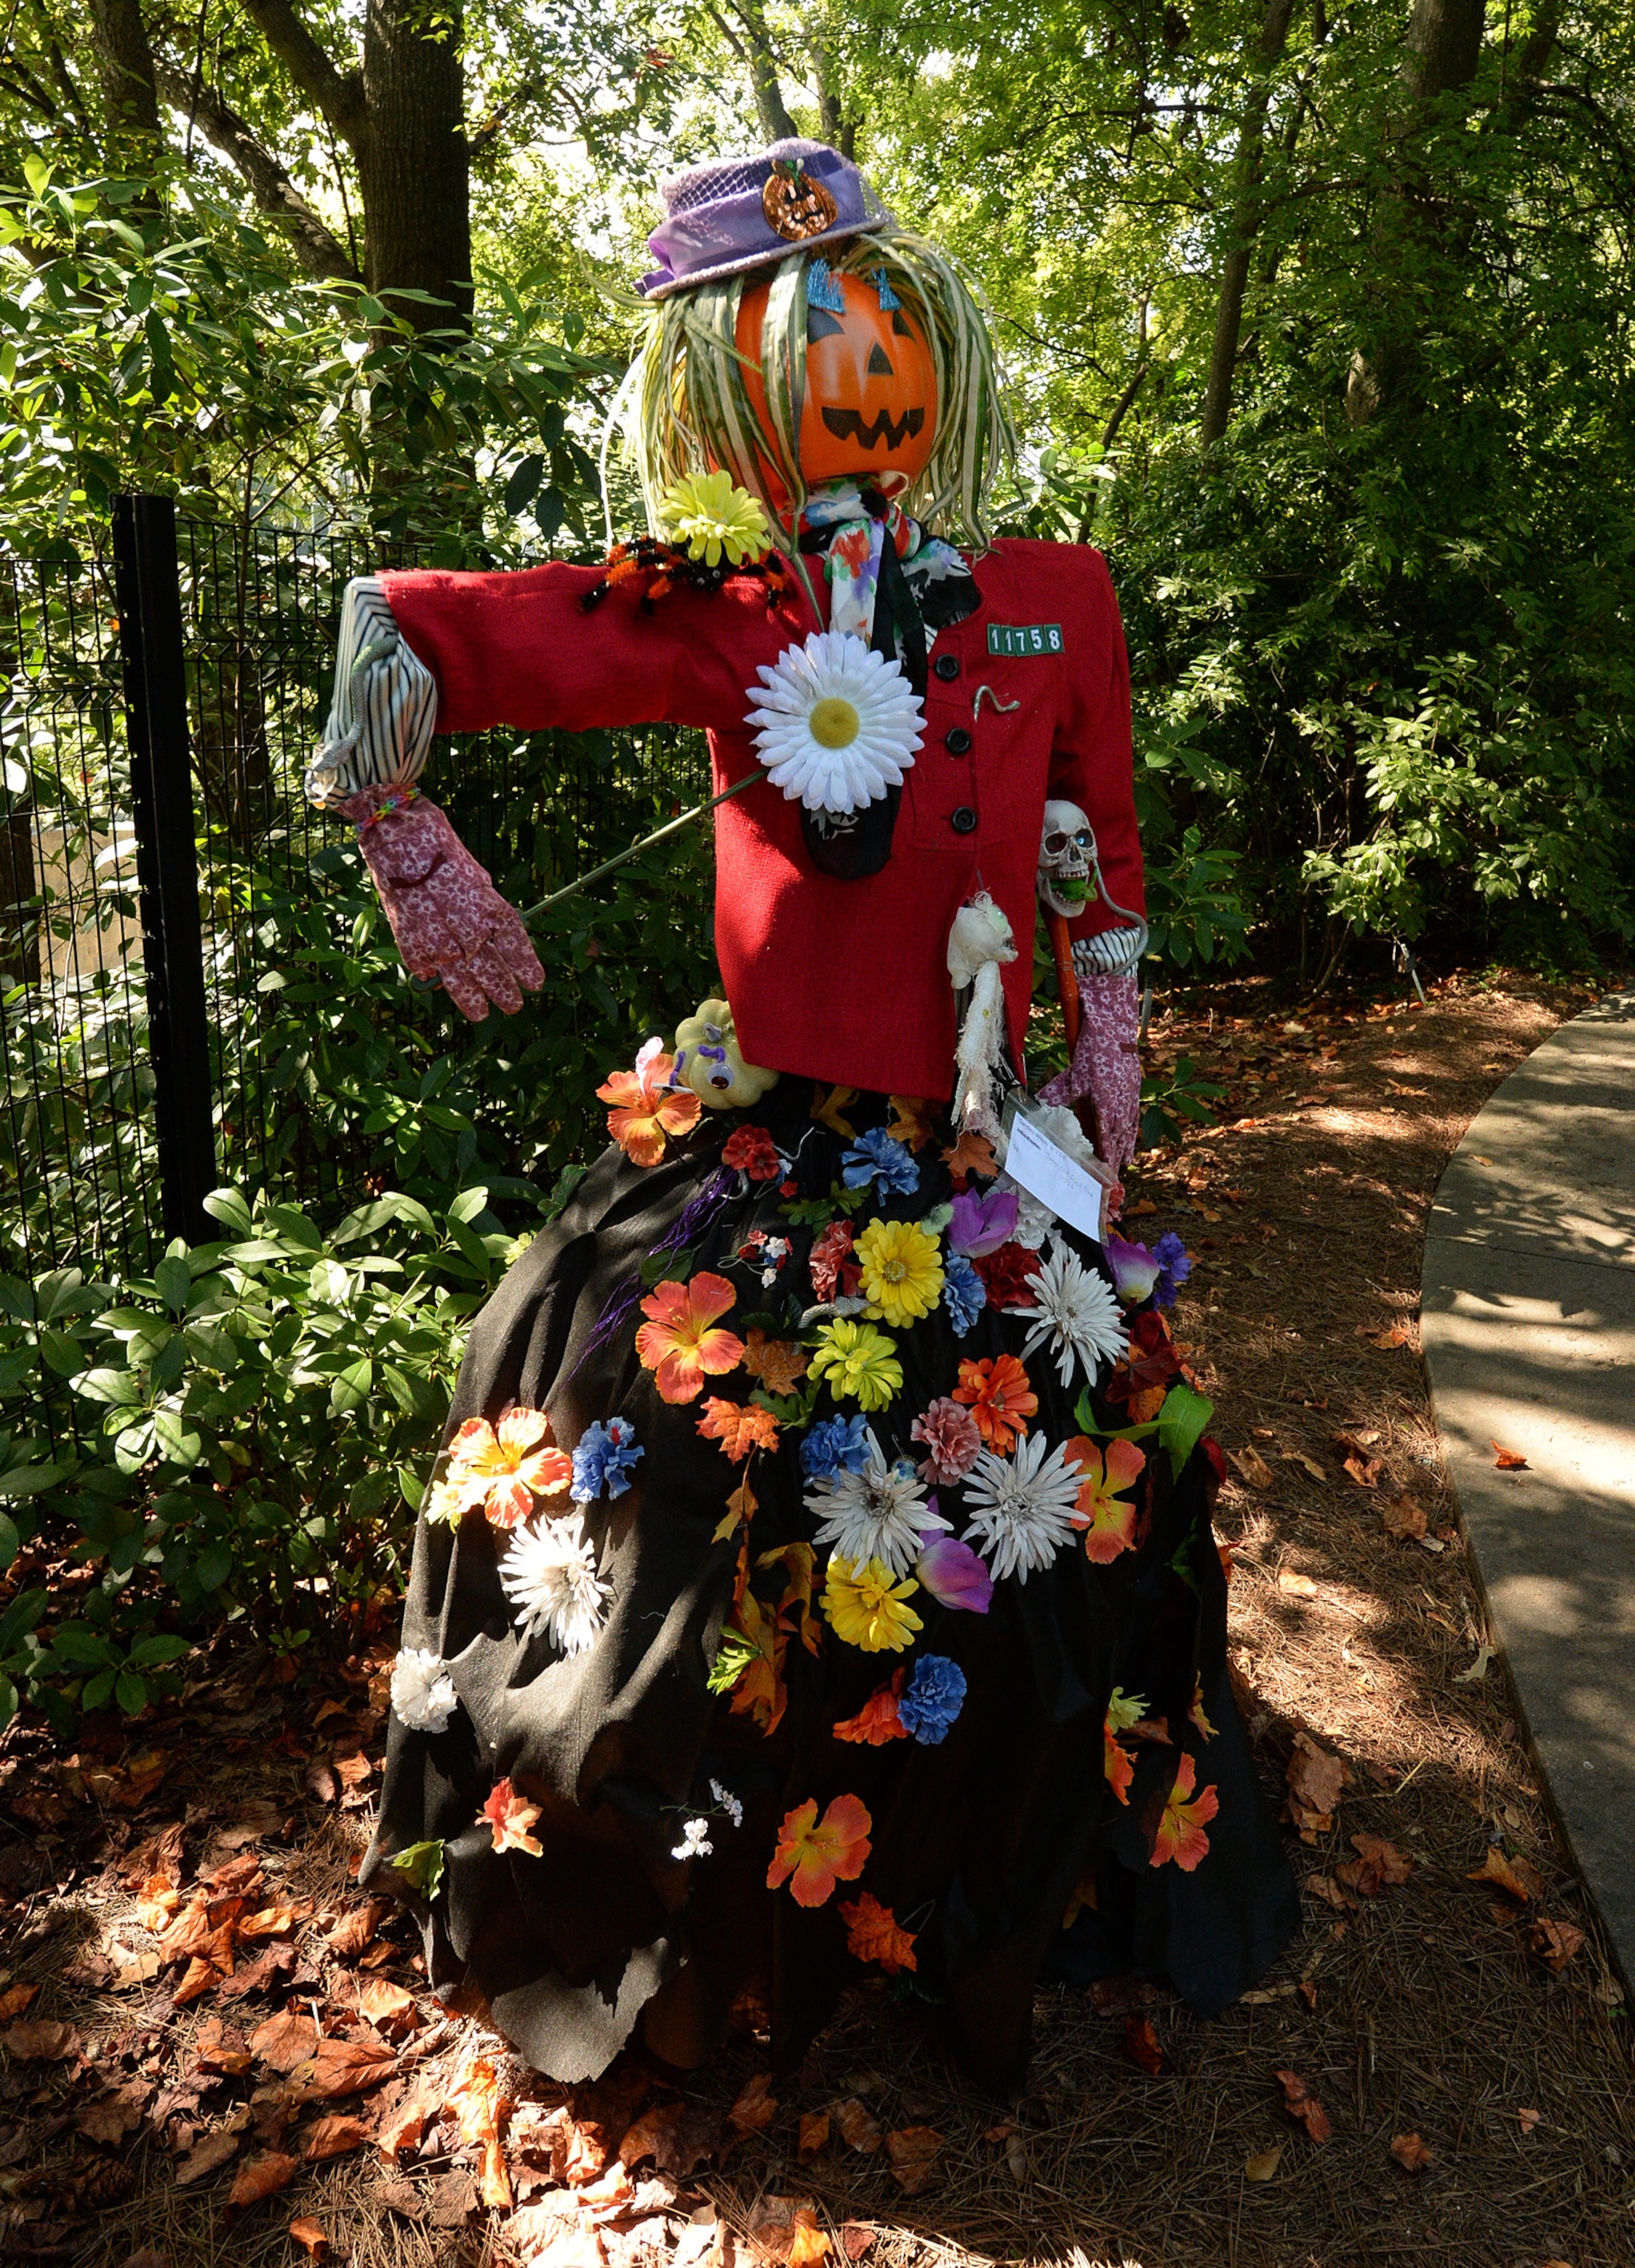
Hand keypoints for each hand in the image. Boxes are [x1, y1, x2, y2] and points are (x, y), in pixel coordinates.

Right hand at [340, 790, 544, 1020]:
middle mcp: (463, 921)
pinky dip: (429, 973)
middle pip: (489, 964)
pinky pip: (421, 963)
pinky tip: (435, 981)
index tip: (535, 983)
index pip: (512, 941)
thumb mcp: (474, 874)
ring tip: (482, 1014)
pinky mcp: (407, 933)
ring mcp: (434, 930)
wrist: (396, 828)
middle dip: (503, 988)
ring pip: (457, 974)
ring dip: (471, 997)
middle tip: (514, 1006)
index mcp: (485, 902)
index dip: (525, 964)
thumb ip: (484, 906)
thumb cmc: (439, 845)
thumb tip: (494, 933)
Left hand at [1037, 968, 1140, 1173]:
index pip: (1106, 1138)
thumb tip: (1040, 1103)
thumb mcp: (1072, 1073)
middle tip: (1114, 1177)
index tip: (1105, 1173)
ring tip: (1126, 1162)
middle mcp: (1122, 1103)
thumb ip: (1057, 1092)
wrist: (1114, 1028)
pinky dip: (1132, 1127)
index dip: (1106, 1157)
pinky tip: (1131, 1133)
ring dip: (1127, 1145)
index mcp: (1106, 1103)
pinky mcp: (1134, 1087)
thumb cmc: (1092, 1051)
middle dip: (1117, 1157)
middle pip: (1120, 1137)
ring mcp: (1131, 1095)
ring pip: (1129, 1127)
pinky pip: (1134, 1113)